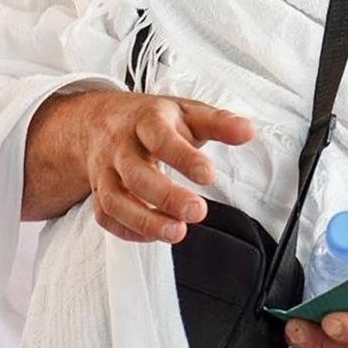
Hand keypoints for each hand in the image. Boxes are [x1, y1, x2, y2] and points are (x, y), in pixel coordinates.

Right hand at [23, 89, 254, 242]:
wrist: (100, 120)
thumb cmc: (151, 119)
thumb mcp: (187, 112)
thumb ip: (219, 122)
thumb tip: (248, 131)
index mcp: (146, 120)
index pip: (160, 137)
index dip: (183, 157)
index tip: (208, 175)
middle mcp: (121, 146)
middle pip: (135, 173)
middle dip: (165, 196)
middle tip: (197, 211)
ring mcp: (106, 171)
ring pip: (115, 199)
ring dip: (145, 220)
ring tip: (177, 232)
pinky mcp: (99, 192)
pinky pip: (106, 216)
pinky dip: (128, 230)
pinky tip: (155, 235)